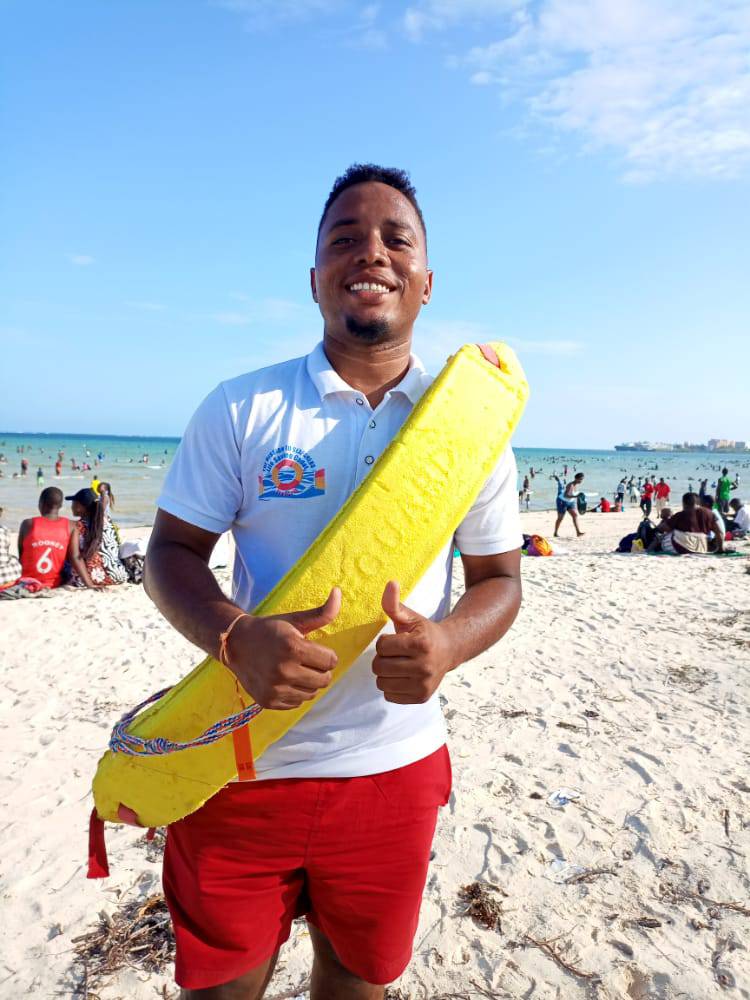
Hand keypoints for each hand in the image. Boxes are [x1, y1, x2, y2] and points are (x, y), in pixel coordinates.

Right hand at [225, 588, 340, 709]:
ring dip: (309, 683)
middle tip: (307, 661)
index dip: (326, 655)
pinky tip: (285, 680)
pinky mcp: (268, 701)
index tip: (314, 650)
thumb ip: (322, 612)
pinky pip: (297, 703)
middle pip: (324, 680)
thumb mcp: (295, 620)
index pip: (331, 661)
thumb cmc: (270, 630)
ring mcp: (275, 689)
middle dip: (320, 670)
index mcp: (294, 648)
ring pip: (312, 694)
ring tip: (296, 670)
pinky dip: (295, 693)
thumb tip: (338, 591)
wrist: (235, 644)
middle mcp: (284, 671)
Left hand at [372, 581, 454, 704]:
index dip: (384, 642)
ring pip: (382, 683)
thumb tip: (390, 583)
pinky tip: (403, 677)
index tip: (396, 640)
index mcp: (420, 644)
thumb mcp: (410, 617)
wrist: (450, 650)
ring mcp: (424, 684)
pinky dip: (392, 687)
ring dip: (385, 674)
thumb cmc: (424, 632)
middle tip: (395, 654)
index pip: (381, 647)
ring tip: (398, 665)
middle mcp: (424, 666)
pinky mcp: (422, 697)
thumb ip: (394, 603)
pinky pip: (390, 696)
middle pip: (379, 667)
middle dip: (382, 658)